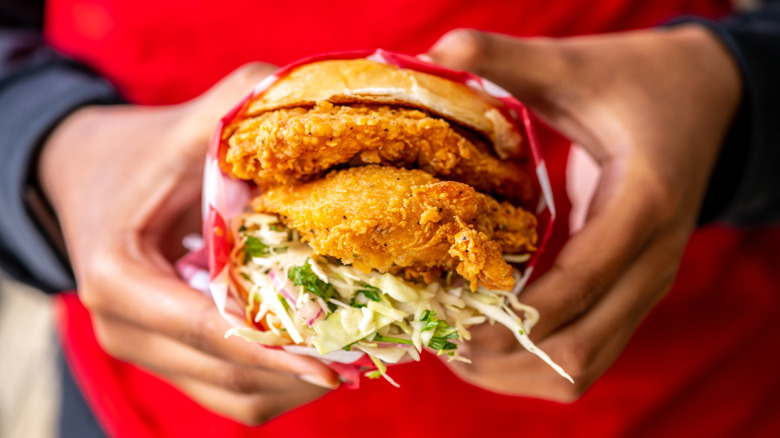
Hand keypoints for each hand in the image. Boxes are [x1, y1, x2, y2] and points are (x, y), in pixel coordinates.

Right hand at [39, 63, 339, 424]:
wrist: (84, 178)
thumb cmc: (133, 155)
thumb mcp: (178, 128)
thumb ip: (236, 106)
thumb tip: (309, 100)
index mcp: (119, 279)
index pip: (206, 329)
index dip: (273, 349)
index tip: (334, 360)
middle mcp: (125, 329)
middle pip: (226, 374)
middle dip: (297, 369)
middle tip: (366, 351)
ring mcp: (145, 350)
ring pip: (232, 396)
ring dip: (293, 384)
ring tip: (354, 357)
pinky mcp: (166, 357)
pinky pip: (229, 391)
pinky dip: (276, 382)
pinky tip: (319, 353)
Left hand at [426, 26, 740, 400]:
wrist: (710, 102)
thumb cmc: (641, 84)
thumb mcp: (578, 67)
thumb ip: (511, 58)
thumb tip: (440, 46)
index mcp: (641, 204)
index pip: (581, 282)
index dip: (514, 312)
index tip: (452, 318)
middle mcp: (650, 260)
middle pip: (579, 349)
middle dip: (503, 355)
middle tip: (439, 335)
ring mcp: (643, 284)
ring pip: (582, 367)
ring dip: (515, 369)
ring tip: (455, 346)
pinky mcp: (630, 293)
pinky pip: (586, 353)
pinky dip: (534, 360)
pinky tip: (489, 336)